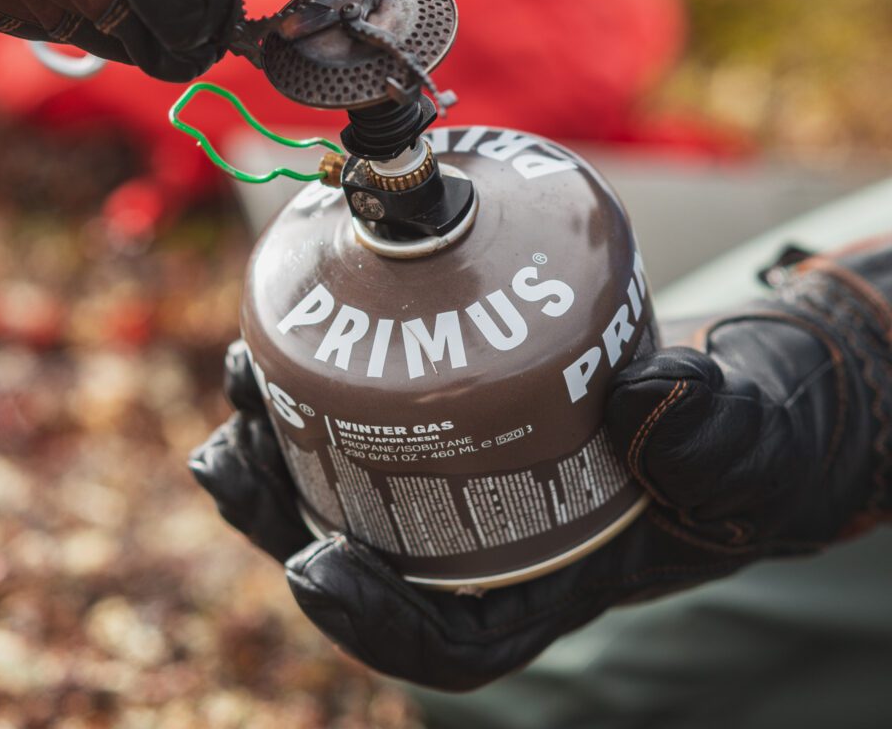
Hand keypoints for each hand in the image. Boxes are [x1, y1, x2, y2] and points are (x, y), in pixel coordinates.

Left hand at [191, 239, 891, 691]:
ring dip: (274, 447)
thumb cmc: (732, 442)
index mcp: (543, 582)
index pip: (445, 638)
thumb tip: (644, 393)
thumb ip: (715, 433)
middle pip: (361, 558)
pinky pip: (358, 422)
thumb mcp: (745, 445)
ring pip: (341, 489)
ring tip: (239, 382)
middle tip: (230, 457)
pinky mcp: (446, 420)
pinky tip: (284, 337)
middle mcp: (483, 543)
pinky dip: (310, 389)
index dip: (372, 619)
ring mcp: (458, 483)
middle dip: (281, 516)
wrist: (717, 396)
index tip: (316, 566)